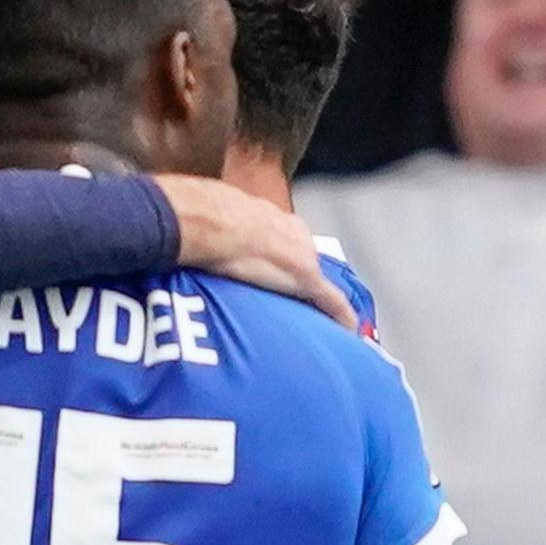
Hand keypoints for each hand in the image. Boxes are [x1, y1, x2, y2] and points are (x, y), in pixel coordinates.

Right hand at [155, 174, 358, 331]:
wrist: (202, 219)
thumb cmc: (197, 214)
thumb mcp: (213, 215)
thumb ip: (218, 228)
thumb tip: (196, 237)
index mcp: (273, 218)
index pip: (289, 241)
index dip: (289, 259)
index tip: (286, 272)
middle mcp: (295, 234)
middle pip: (307, 261)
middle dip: (304, 280)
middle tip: (298, 300)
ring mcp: (302, 257)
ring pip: (319, 282)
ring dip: (318, 299)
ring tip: (320, 318)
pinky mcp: (305, 279)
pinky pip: (330, 301)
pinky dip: (341, 315)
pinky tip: (349, 330)